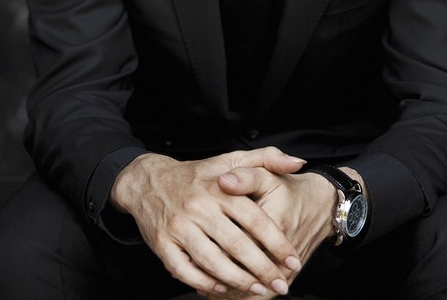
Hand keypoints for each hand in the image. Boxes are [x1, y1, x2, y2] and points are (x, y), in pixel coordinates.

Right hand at [110, 146, 304, 295]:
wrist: (149, 181)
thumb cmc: (197, 174)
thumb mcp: (231, 159)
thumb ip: (266, 158)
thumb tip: (298, 162)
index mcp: (220, 188)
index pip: (255, 219)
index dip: (277, 242)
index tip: (293, 259)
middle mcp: (200, 207)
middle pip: (237, 245)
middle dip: (263, 269)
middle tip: (281, 285)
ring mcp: (179, 227)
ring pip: (213, 261)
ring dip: (238, 281)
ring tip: (258, 290)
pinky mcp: (162, 244)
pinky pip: (184, 270)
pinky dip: (203, 282)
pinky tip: (220, 288)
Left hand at [205, 166, 337, 299]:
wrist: (319, 205)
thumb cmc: (288, 189)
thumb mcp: (267, 174)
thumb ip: (245, 175)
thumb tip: (223, 181)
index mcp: (273, 221)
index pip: (236, 241)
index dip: (213, 245)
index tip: (195, 243)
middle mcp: (280, 250)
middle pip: (241, 269)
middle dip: (216, 271)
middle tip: (195, 266)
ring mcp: (285, 268)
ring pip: (251, 289)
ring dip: (228, 289)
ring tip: (206, 284)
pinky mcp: (287, 277)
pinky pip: (262, 294)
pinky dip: (241, 295)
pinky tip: (224, 292)